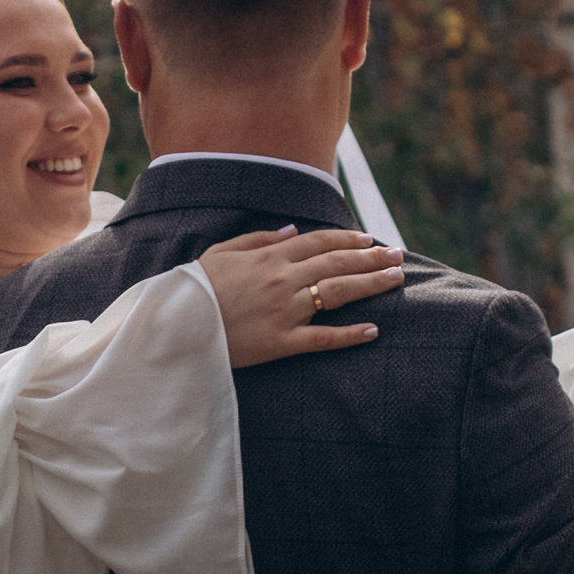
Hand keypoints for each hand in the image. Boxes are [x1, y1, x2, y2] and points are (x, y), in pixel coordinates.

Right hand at [200, 226, 402, 368]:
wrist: (175, 325)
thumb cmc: (195, 288)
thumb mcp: (221, 252)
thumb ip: (258, 238)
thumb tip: (292, 231)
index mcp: (269, 256)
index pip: (319, 242)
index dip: (348, 238)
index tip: (369, 239)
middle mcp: (282, 279)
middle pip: (337, 263)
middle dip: (371, 257)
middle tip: (398, 255)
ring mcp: (284, 311)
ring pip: (337, 293)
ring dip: (371, 284)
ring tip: (396, 278)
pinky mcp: (281, 343)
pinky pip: (322, 339)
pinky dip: (349, 335)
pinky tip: (373, 330)